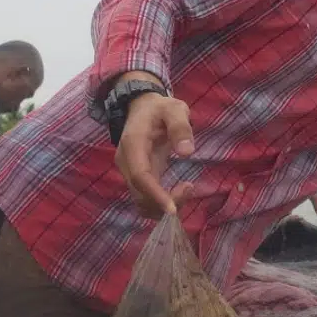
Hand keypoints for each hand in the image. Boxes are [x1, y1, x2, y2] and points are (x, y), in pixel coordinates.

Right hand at [115, 92, 195, 216]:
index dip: (155, 195)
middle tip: (190, 188)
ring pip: (141, 201)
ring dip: (163, 206)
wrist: (142, 108)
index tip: (173, 208)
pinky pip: (145, 199)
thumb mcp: (174, 109)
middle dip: (164, 202)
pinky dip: (161, 203)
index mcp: (133, 144)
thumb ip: (180, 127)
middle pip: (140, 194)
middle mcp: (126, 162)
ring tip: (187, 189)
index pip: (140, 176)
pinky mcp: (137, 178)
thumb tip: (187, 152)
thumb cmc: (160, 108)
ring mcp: (130, 171)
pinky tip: (179, 192)